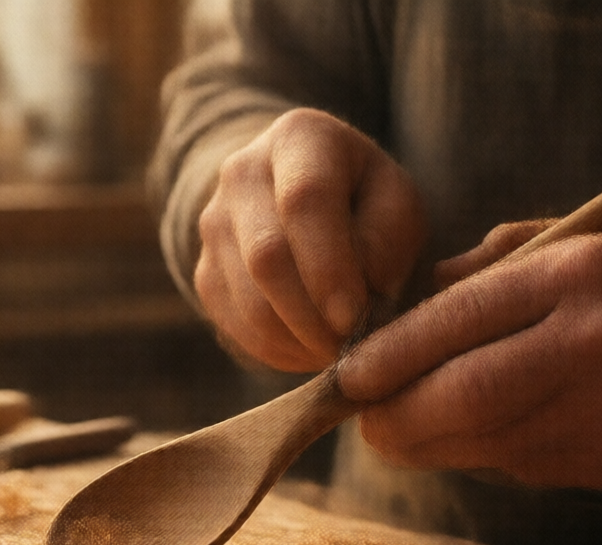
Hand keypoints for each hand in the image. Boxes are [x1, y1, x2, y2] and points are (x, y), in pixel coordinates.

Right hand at [195, 108, 426, 371]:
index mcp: (300, 138)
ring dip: (298, 340)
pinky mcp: (204, 270)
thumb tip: (353, 304)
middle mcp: (242, 171)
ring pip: (248, 300)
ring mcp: (213, 222)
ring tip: (337, 349)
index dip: (329, 267)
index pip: (305, 201)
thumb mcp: (397, 205)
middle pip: (267, 257)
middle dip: (314, 316)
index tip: (354, 317)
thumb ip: (384, 244)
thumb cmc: (366, 203)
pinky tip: (310, 346)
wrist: (307, 202)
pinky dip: (277, 350)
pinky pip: (235, 325)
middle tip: (351, 346)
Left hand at [338, 228, 601, 490]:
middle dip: (396, 419)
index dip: (389, 357)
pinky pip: (522, 467)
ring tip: (405, 428)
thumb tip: (390, 323)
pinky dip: (482, 455)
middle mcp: (597, 343)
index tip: (346, 377)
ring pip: (487, 443)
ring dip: (431, 443)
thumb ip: (479, 278)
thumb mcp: (565, 252)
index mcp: (578, 275)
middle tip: (364, 421)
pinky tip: (479, 435)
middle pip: (464, 397)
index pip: (457, 321)